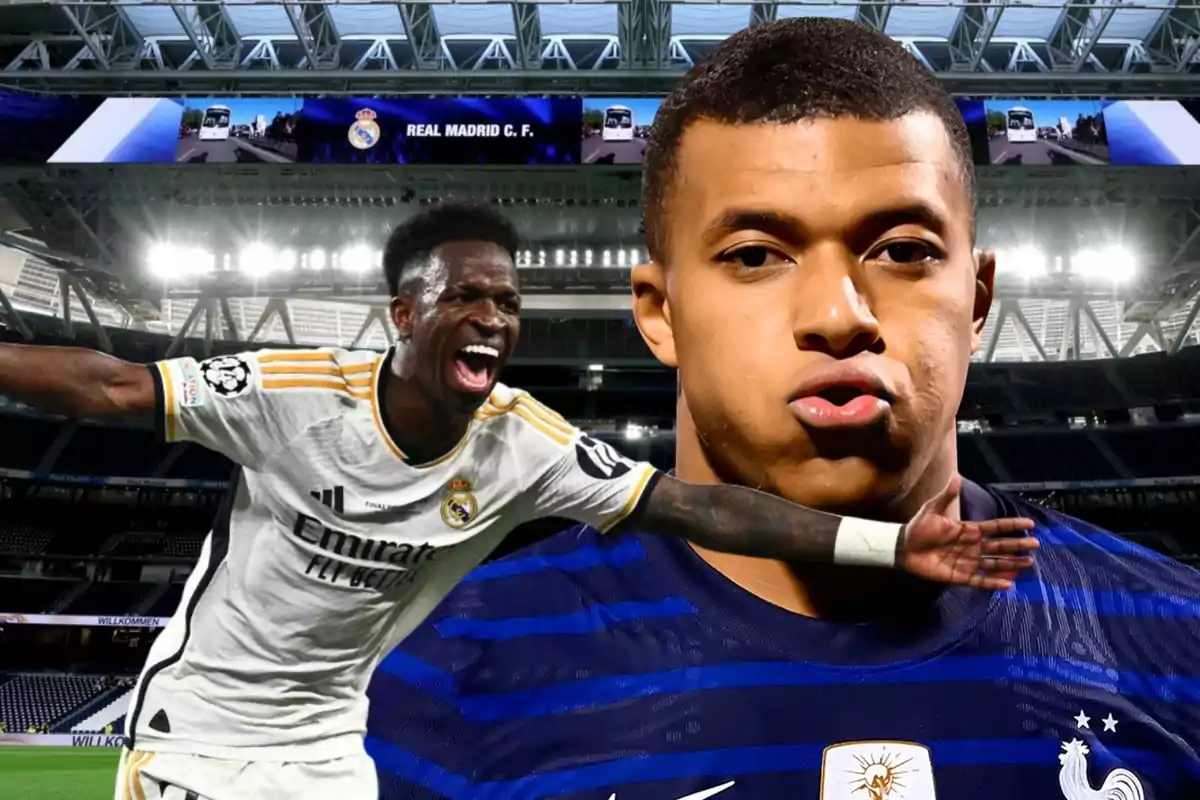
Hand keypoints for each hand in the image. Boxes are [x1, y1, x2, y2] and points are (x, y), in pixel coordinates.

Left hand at [901, 474, 1037, 589]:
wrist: (903, 547)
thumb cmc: (919, 527)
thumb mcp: (932, 509)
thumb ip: (946, 496)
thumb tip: (956, 476)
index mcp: (968, 530)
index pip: (995, 527)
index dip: (1012, 525)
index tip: (1030, 524)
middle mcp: (972, 546)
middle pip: (999, 546)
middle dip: (1017, 545)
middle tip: (1036, 545)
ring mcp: (967, 562)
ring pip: (994, 564)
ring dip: (1011, 564)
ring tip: (1029, 564)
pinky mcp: (959, 576)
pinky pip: (979, 580)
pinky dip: (993, 582)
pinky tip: (1008, 584)